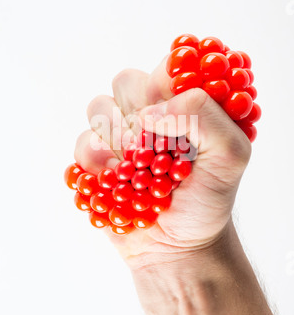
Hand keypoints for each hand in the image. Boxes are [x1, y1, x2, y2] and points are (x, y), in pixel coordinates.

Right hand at [74, 57, 250, 267]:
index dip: (164, 81)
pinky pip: (83, 144)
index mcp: (182, 105)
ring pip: (99, 108)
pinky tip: (121, 184)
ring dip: (118, 142)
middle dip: (139, 116)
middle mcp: (149, 114)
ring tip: (139, 171)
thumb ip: (205, 116)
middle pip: (125, 81)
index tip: (170, 112)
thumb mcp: (230, 156)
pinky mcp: (97, 160)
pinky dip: (100, 165)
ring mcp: (120, 135)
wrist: (179, 247)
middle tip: (156, 147)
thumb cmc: (208, 200)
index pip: (167, 66)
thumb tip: (153, 111)